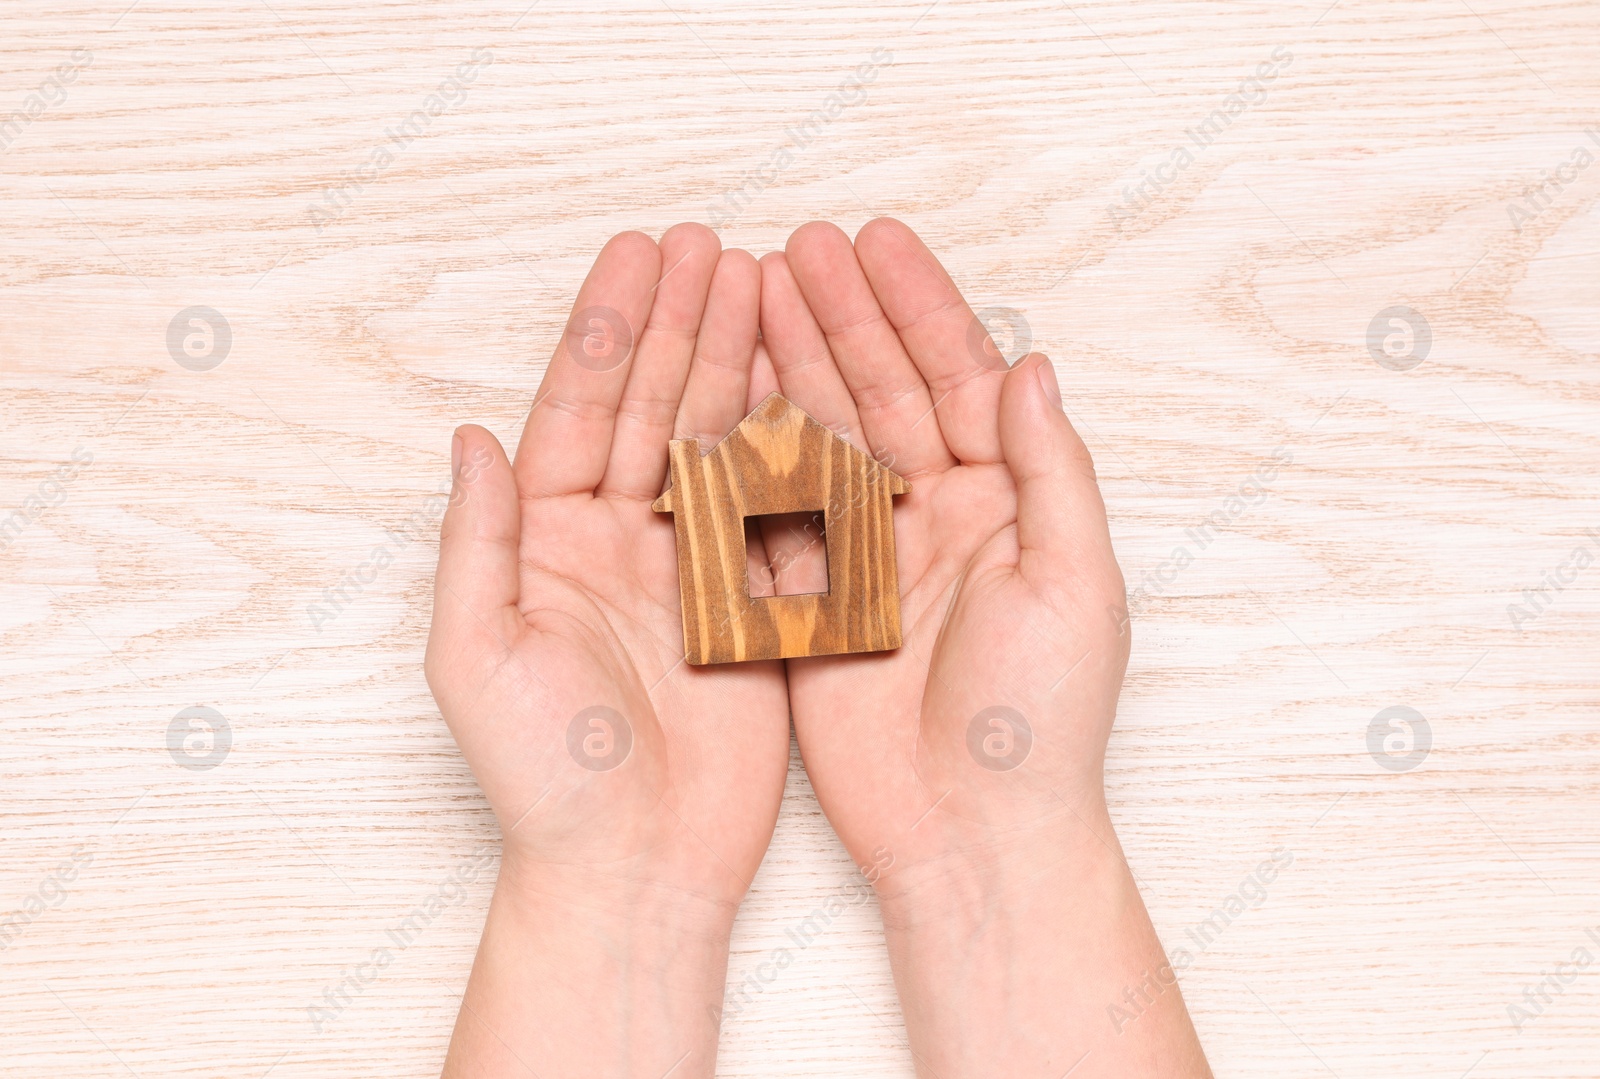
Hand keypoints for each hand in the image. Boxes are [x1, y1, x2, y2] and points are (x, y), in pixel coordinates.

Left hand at [425, 226, 790, 1076]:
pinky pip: (772, 508)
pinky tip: (805, 379)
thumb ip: (476, 542)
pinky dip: (789, 442)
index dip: (609, 330)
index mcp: (546, 543)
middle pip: (650, 409)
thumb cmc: (543, 776)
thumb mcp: (479, 653)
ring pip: (714, 442)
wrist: (634, 869)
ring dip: (735, 363)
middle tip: (713, 246)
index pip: (576, 410)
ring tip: (762, 283)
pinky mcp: (750, 605)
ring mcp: (688, 570)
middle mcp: (616, 543)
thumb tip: (468, 436)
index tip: (641, 255)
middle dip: (680, 325)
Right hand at [759, 219, 1210, 1076]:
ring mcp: (870, 558)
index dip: (919, 308)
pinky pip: (778, 513)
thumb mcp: (1071, 583)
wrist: (972, 837)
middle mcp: (937, 519)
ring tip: (753, 288)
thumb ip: (1050, 471)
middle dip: (844, 318)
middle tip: (799, 245)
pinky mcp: (813, 603)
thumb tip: (1030, 363)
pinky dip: (751, 452)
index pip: (960, 381)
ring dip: (793, 365)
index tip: (876, 242)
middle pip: (885, 395)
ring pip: (824, 440)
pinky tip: (723, 390)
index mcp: (1007, 505)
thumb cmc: (1041, 720)